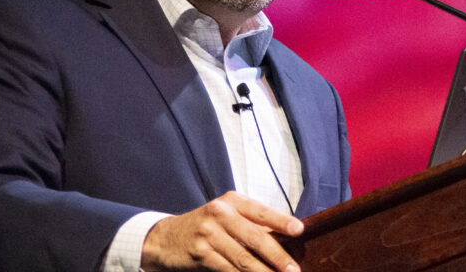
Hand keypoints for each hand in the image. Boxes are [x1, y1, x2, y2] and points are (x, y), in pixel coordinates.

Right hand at [140, 191, 303, 271]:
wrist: (166, 237)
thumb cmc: (205, 227)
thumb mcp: (225, 216)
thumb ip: (249, 225)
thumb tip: (282, 240)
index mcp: (232, 201)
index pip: (261, 211)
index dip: (281, 221)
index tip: (299, 230)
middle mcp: (221, 213)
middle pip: (255, 238)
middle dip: (278, 257)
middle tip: (293, 271)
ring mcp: (209, 233)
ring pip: (243, 258)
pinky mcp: (201, 253)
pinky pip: (228, 270)